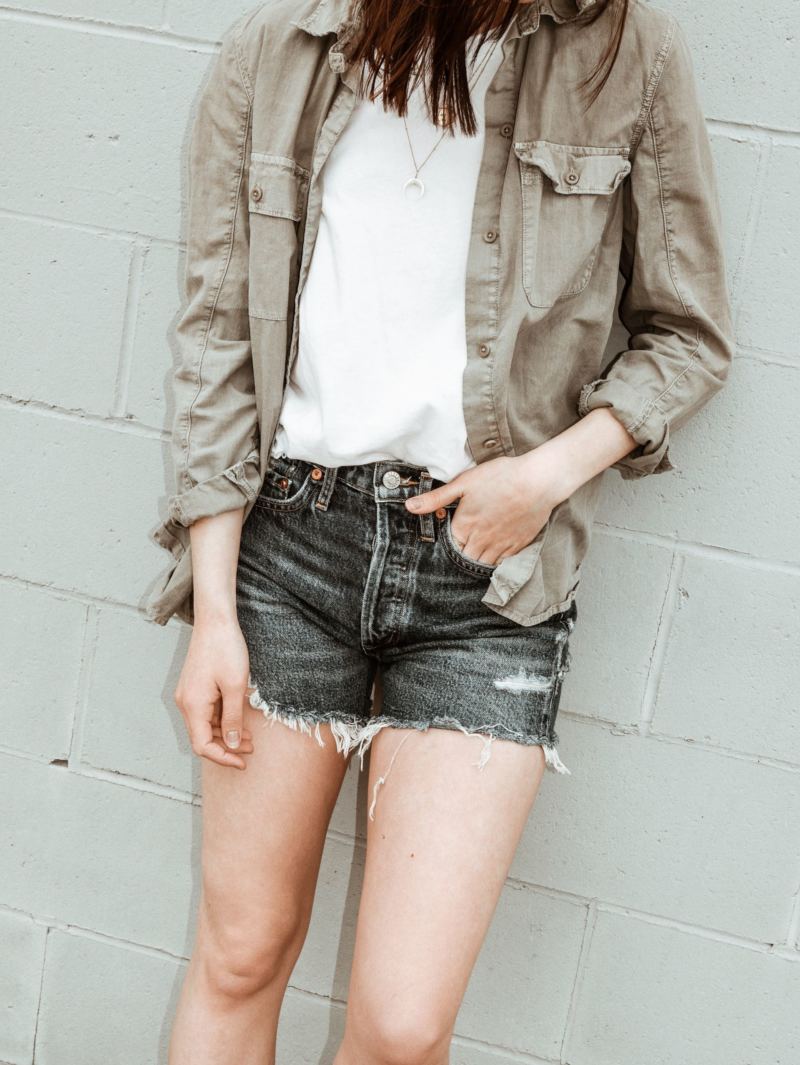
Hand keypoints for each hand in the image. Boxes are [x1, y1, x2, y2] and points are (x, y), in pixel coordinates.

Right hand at [174, 619, 253, 769]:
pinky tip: (240, 717)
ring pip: (205, 725)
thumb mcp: (236, 687)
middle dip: (227, 746)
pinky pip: (206, 712)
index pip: (202, 745)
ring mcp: (189, 694)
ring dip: (226, 733)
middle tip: (252, 749)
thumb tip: (234, 745)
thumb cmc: (226, 649)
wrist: (215, 621)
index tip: (243, 762)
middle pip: (202, 737)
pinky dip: (222, 719)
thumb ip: (234, 719)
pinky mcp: (194, 687)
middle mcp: (186, 702)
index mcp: (193, 705)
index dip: (223, 758)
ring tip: (250, 735)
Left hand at [405, 453, 565, 567]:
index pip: (449, 546)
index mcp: (464, 526)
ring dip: (476, 560)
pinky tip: (493, 553)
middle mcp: (481, 541)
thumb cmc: (500, 477)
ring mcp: (500, 546)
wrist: (538, 481)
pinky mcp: (518, 546)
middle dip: (460, 554)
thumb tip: (409, 507)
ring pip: (482, 563)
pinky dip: (495, 561)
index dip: (447, 544)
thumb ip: (435, 498)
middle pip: (464, 558)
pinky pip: (502, 563)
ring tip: (474, 551)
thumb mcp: (463, 483)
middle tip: (460, 546)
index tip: (449, 538)